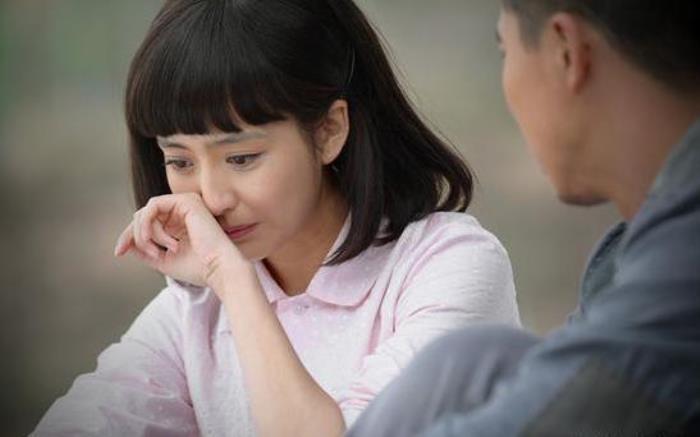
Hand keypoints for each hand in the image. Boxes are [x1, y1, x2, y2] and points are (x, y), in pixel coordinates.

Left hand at [113, 193, 249, 289]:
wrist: (218, 269)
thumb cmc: (198, 268)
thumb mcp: (162, 260)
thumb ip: (144, 250)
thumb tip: (126, 244)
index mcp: (179, 223)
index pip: (146, 223)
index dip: (129, 237)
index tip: (118, 252)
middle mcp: (182, 210)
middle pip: (142, 216)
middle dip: (136, 236)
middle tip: (149, 253)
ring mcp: (184, 203)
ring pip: (146, 212)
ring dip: (144, 233)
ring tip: (157, 250)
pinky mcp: (186, 201)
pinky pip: (153, 207)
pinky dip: (149, 225)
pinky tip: (159, 240)